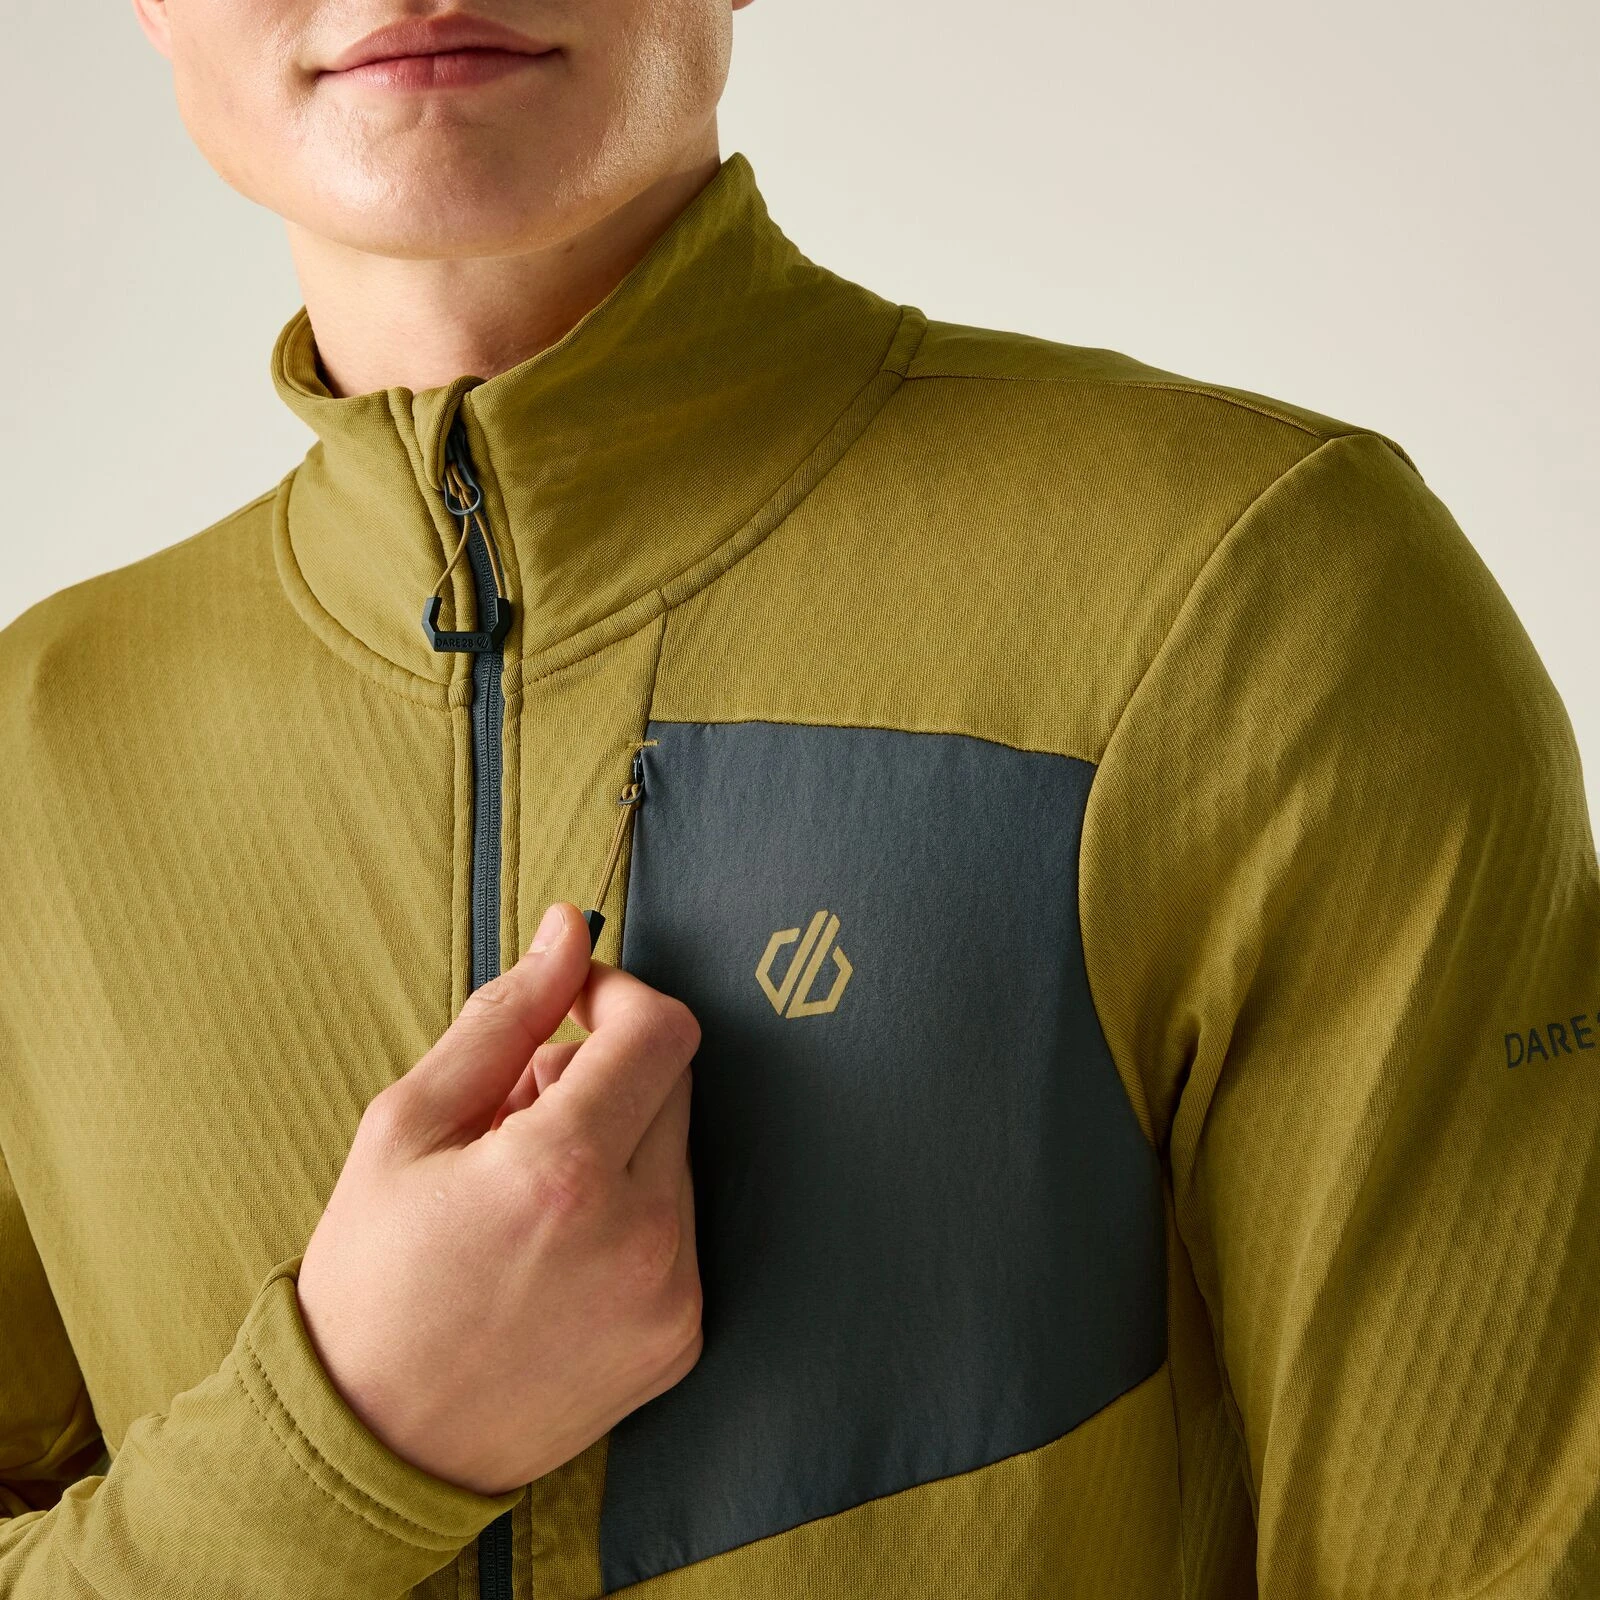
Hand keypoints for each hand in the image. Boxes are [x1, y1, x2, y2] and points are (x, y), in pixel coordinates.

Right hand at [294, 900, 702, 1496]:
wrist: (374, 1446)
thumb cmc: (371, 1278)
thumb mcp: (406, 1126)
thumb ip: (504, 1016)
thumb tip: (568, 927)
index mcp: (564, 1170)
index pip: (660, 1028)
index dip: (616, 995)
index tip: (569, 1008)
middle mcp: (640, 1234)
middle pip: (675, 1084)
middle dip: (608, 1070)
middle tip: (522, 1108)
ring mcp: (671, 1293)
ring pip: (677, 1153)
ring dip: (619, 1140)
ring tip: (528, 1187)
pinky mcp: (681, 1336)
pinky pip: (679, 1227)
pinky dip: (631, 1209)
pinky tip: (555, 1244)